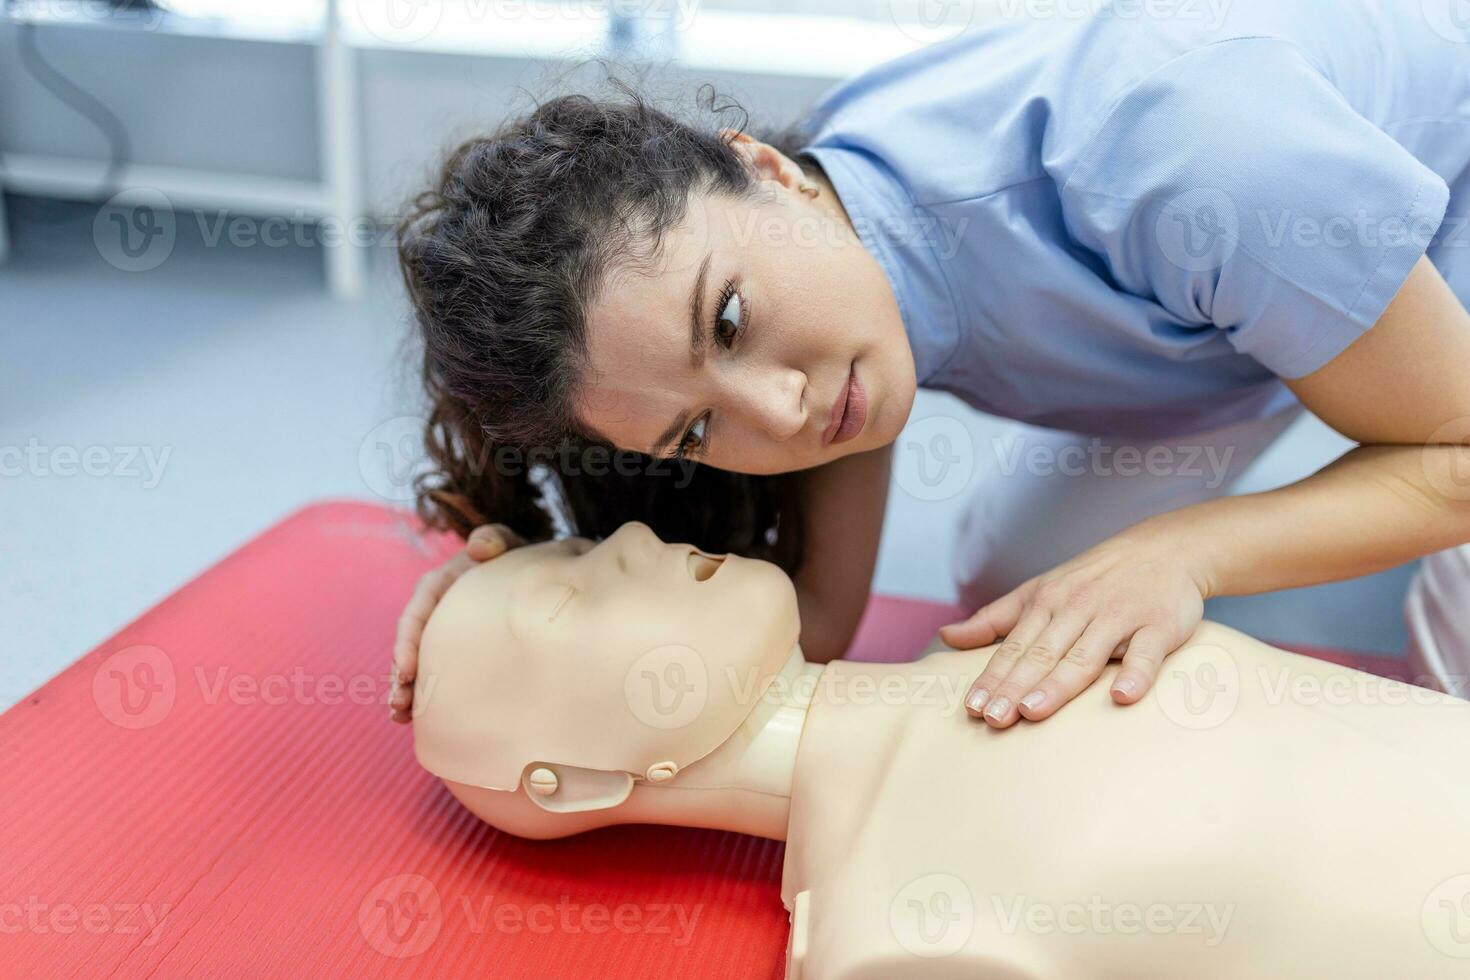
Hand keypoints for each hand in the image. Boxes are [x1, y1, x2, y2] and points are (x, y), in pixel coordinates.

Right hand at [389, 523, 523, 722]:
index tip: (407, 668)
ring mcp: (441, 634)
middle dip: (401, 675)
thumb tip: (478, 547)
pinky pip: (433, 674)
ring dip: (406, 690)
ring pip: (417, 664)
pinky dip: (423, 695)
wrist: (533, 574)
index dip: (408, 641)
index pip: (418, 611)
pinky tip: (415, 721)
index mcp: (440, 584)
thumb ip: (495, 539)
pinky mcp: (452, 652)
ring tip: (401, 717)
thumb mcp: (508, 543)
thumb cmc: (517, 557)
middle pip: (410, 644)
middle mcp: (434, 611)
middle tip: (400, 702)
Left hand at [939, 523, 1210, 727]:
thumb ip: (994, 619)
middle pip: (1042, 654)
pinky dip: (1136, 674)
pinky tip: (1121, 697)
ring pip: (1084, 656)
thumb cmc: (1094, 578)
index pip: (1014, 647)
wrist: (1166, 548)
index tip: (972, 708)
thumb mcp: (1038, 590)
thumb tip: (945, 636)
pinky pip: (1146, 653)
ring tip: (1032, 712)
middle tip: (993, 718)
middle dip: (1014, 687)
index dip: (992, 677)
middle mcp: (1078, 610)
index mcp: (1047, 603)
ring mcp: (1118, 618)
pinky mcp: (1158, 626)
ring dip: (1057, 685)